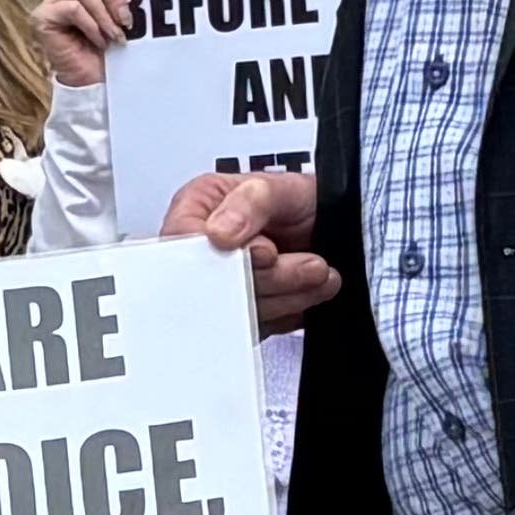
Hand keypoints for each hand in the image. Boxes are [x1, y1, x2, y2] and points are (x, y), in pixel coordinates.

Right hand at [36, 0, 134, 88]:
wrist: (95, 87)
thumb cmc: (110, 56)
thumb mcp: (123, 22)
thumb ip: (123, 0)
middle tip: (127, 20)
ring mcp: (52, 4)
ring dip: (104, 15)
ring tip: (113, 37)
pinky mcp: (42, 18)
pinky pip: (72, 8)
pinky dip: (91, 25)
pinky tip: (98, 41)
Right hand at [161, 167, 340, 328]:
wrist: (332, 220)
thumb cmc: (300, 198)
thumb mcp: (281, 187)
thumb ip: (251, 202)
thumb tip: (218, 232)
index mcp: (197, 210)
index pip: (183, 244)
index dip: (221, 257)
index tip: (265, 252)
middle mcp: (205, 248)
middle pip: (212, 285)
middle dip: (267, 279)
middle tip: (306, 264)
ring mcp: (224, 283)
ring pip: (237, 312)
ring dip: (286, 296)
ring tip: (316, 272)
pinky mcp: (244, 309)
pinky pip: (256, 327)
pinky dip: (289, 311)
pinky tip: (307, 290)